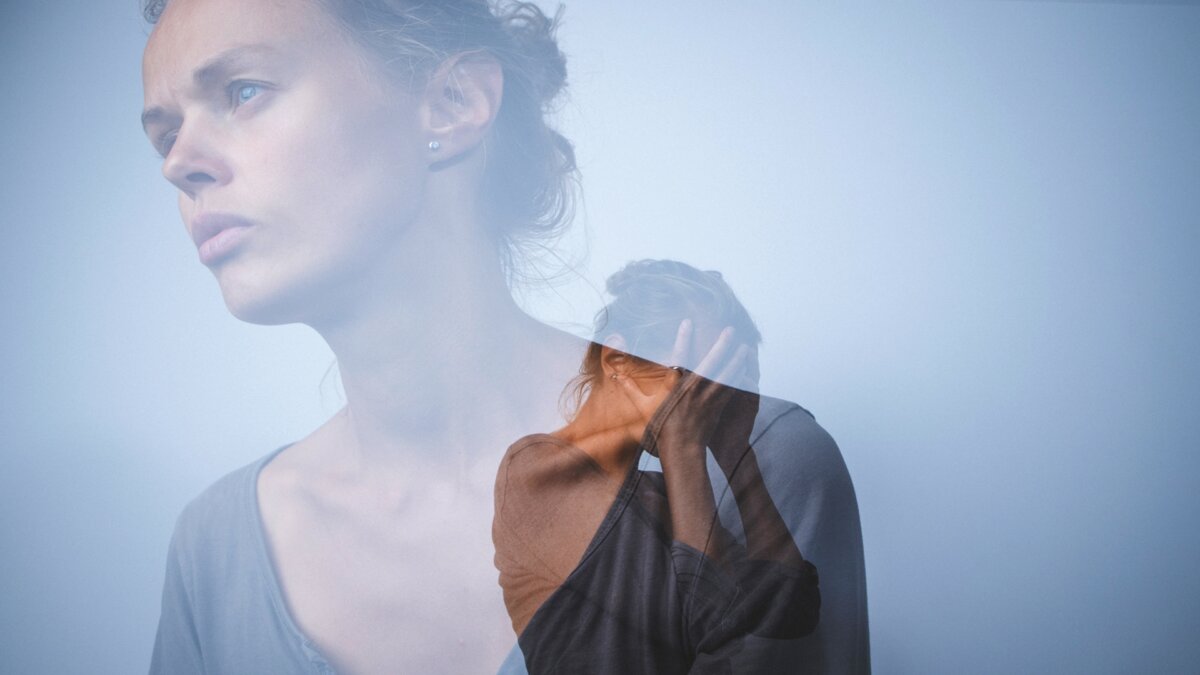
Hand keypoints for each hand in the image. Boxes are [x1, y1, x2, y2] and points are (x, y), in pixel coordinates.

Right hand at [615, 320, 751, 459]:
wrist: (681, 449)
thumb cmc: (661, 428)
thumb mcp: (642, 406)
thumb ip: (630, 388)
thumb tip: (615, 375)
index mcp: (675, 386)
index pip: (679, 357)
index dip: (683, 338)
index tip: (688, 322)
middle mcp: (693, 389)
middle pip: (711, 363)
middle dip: (722, 345)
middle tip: (730, 330)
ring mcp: (707, 398)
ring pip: (726, 375)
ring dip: (737, 360)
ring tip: (745, 347)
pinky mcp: (718, 407)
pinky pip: (732, 390)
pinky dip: (740, 378)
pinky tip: (747, 369)